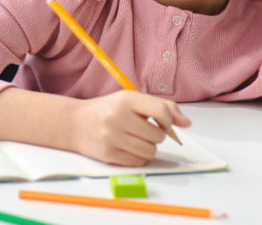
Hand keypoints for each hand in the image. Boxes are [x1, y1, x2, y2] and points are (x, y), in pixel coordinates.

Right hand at [69, 91, 190, 165]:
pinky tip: (127, 148)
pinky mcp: (107, 154)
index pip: (162, 111)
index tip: (164, 123)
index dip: (169, 120)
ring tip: (136, 140)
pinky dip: (138, 157)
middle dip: (157, 135)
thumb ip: (161, 107)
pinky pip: (138, 162)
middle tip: (144, 131)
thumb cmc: (107, 110)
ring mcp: (111, 137)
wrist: (74, 123)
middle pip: (158, 135)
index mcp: (126, 99)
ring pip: (150, 151)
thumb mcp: (131, 100)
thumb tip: (187, 123)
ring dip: (148, 148)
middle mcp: (118, 117)